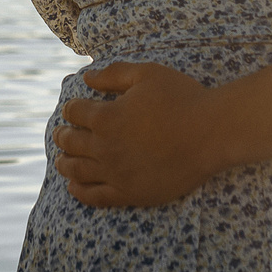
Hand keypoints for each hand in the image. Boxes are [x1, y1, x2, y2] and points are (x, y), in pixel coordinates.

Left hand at [53, 61, 227, 207]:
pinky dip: (79, 193)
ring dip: (64, 164)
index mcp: (106, 117)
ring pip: (77, 171)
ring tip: (61, 161)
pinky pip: (95, 197)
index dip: (71, 109)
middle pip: (71, 143)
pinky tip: (73, 188)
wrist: (211, 134)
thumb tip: (87, 78)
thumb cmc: (182, 98)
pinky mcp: (130, 193)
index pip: (75, 113)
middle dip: (62, 136)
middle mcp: (105, 147)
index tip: (73, 109)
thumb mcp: (147, 74)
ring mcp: (116, 173)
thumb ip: (114, 74)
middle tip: (60, 135)